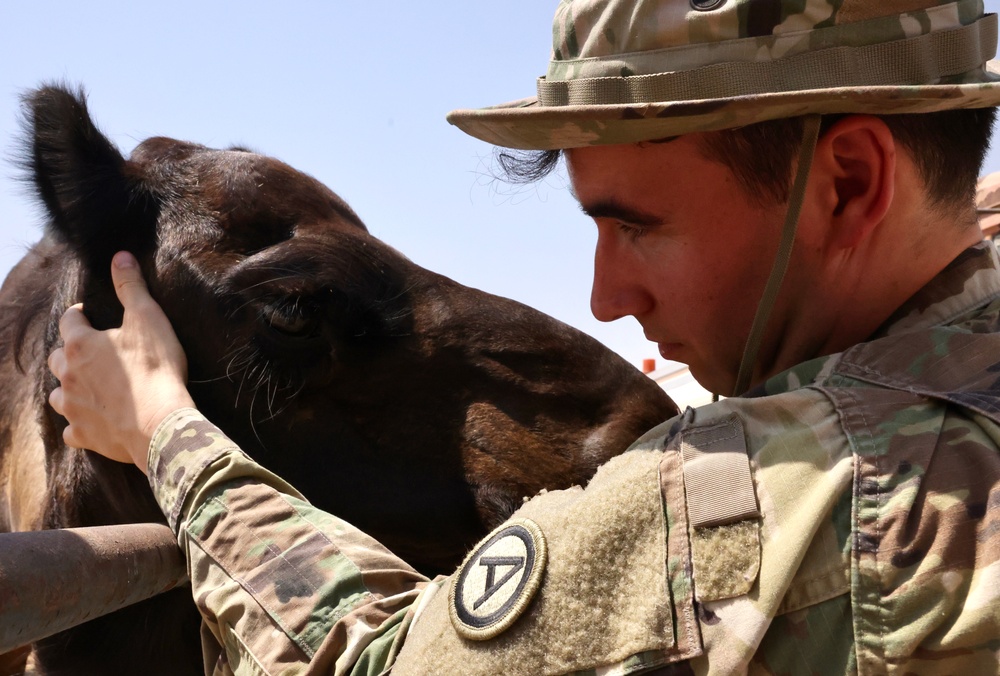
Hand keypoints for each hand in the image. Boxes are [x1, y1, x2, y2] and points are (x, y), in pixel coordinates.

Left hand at [47, 251, 195, 473]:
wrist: (160, 423)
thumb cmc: (156, 369)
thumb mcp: (148, 319)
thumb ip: (131, 287)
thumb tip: (120, 256)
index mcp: (81, 344)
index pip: (70, 319)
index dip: (81, 315)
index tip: (91, 315)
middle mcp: (68, 375)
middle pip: (57, 357)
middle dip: (71, 352)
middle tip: (93, 351)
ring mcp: (72, 407)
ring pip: (57, 394)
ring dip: (69, 388)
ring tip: (89, 386)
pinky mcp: (82, 434)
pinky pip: (71, 429)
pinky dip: (79, 423)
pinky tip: (92, 421)